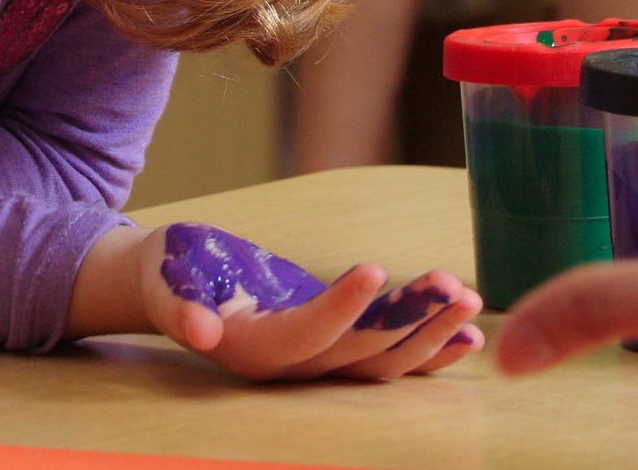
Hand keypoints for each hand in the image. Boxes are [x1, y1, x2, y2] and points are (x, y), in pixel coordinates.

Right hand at [73, 224, 481, 380]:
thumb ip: (180, 306)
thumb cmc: (170, 271)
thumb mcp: (168, 281)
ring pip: (383, 362)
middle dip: (410, 322)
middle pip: (360, 355)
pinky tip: (468, 334)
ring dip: (430, 334)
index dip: (341, 309)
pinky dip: (430, 348)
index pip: (306, 335)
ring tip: (469, 300)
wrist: (175, 283)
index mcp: (251, 351)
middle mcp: (291, 368)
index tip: (375, 269)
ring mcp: (317, 363)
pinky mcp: (336, 350)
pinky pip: (390, 358)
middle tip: (452, 286)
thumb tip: (199, 330)